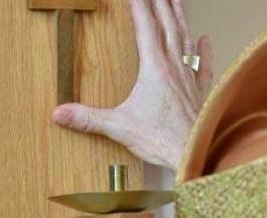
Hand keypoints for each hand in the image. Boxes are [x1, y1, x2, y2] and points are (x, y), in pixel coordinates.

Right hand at [51, 0, 213, 170]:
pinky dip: (205, 51)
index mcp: (154, 69)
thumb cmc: (162, 140)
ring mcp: (189, 79)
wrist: (193, 154)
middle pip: (168, 25)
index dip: (139, 5)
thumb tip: (60, 112)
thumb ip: (88, 118)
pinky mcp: (199, 94)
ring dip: (180, 17)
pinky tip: (206, 40)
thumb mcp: (119, 127)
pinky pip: (203, 66)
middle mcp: (174, 68)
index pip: (145, 27)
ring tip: (177, 1)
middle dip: (162, 3)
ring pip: (185, 39)